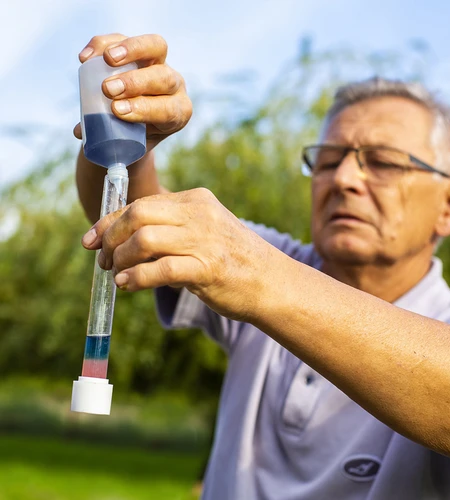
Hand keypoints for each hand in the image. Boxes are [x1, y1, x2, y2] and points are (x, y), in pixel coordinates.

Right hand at [73, 33, 191, 150]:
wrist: (137, 122)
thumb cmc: (134, 136)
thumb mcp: (129, 144)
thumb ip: (110, 141)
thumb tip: (81, 131)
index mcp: (178, 113)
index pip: (168, 109)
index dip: (145, 108)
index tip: (117, 110)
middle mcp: (175, 86)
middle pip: (163, 77)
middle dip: (135, 82)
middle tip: (107, 90)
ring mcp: (161, 63)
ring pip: (155, 47)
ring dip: (130, 50)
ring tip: (105, 59)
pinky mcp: (140, 48)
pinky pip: (126, 38)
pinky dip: (105, 44)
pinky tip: (86, 57)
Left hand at [81, 188, 273, 320]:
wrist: (271, 281)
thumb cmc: (233, 259)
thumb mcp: (204, 231)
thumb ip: (171, 230)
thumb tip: (125, 242)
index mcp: (196, 200)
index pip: (141, 203)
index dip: (109, 221)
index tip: (91, 239)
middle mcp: (198, 214)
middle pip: (137, 215)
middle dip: (110, 238)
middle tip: (103, 259)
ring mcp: (203, 240)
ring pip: (144, 239)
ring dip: (120, 258)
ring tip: (116, 273)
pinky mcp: (207, 268)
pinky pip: (160, 269)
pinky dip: (136, 277)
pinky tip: (128, 284)